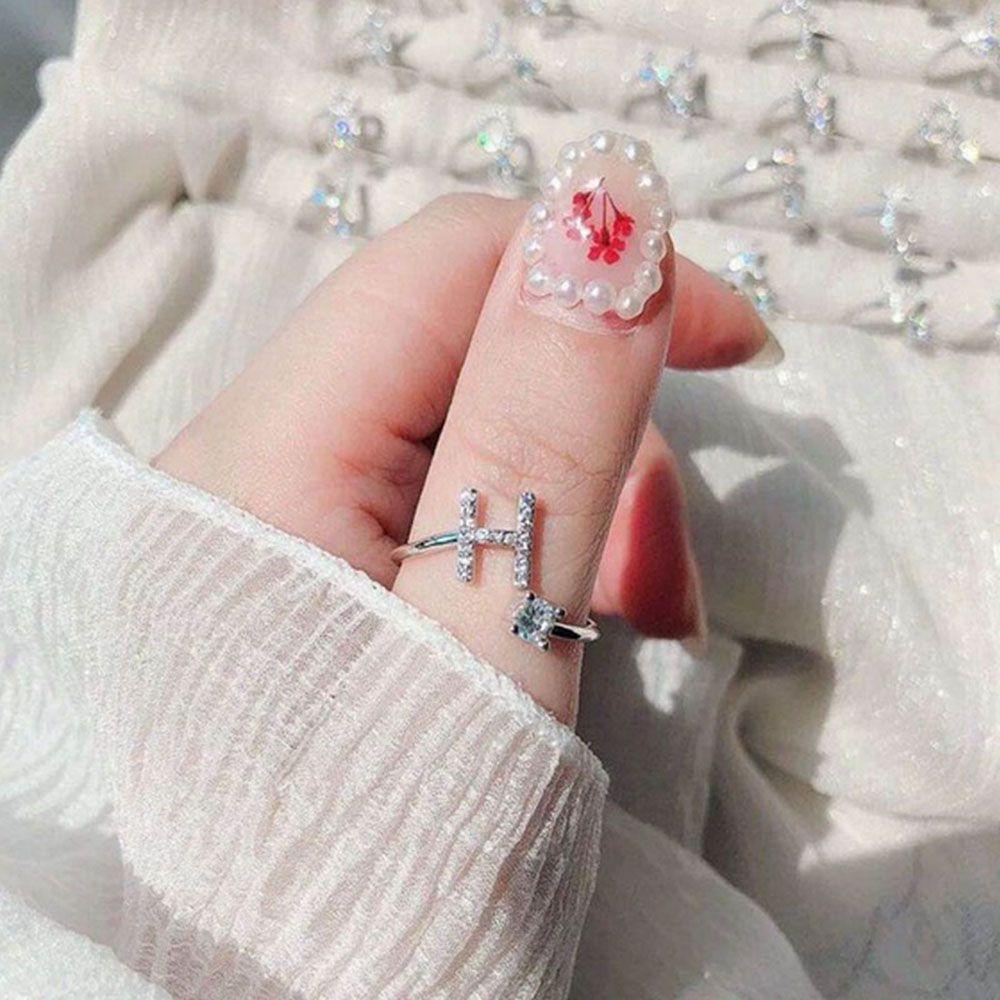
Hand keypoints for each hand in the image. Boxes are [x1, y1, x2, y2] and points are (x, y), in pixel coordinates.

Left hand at [156, 138, 776, 724]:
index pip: (448, 265)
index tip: (729, 345)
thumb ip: (545, 417)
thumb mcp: (493, 628)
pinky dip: (529, 534)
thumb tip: (607, 215)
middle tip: (659, 570)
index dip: (599, 271)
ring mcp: (274, 516)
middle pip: (460, 345)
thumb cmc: (389, 852)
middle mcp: (249, 459)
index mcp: (268, 450)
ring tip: (622, 616)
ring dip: (575, 489)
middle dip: (596, 418)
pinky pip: (443, 494)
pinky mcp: (311, 569)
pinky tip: (561, 614)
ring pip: (463, 422)